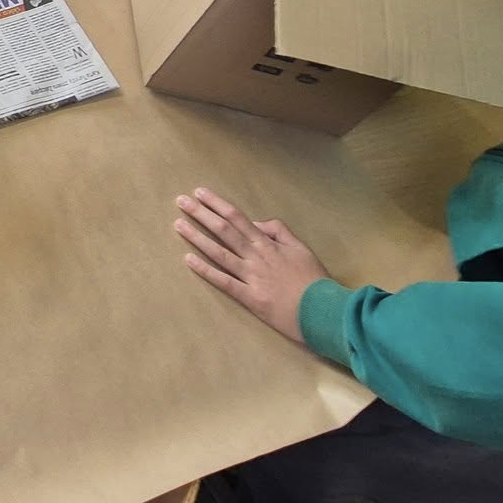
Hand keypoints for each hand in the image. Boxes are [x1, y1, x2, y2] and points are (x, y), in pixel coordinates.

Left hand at [175, 187, 329, 343]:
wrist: (324, 310)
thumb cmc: (314, 280)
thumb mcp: (301, 248)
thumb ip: (279, 231)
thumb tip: (257, 223)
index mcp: (267, 243)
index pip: (237, 217)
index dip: (217, 204)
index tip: (200, 192)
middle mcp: (256, 256)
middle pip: (224, 230)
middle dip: (201, 214)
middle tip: (180, 201)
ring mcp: (251, 277)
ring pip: (219, 252)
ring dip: (197, 237)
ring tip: (178, 224)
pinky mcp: (250, 298)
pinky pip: (224, 282)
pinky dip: (205, 270)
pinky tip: (188, 260)